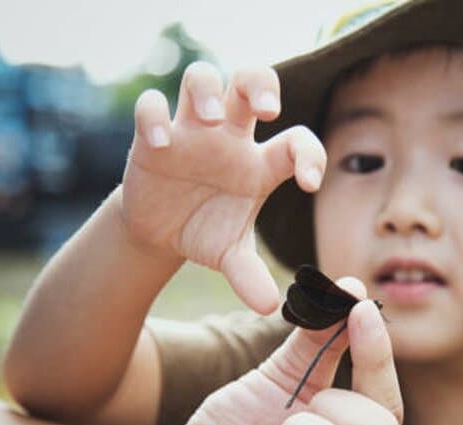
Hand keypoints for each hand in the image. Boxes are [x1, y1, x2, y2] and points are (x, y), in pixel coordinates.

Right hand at [120, 61, 325, 313]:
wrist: (160, 230)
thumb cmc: (206, 231)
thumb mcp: (229, 256)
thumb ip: (248, 276)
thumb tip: (268, 307)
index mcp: (261, 164)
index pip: (296, 142)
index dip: (310, 155)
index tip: (310, 183)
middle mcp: (230, 137)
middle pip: (250, 82)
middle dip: (260, 86)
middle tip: (268, 111)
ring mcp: (191, 132)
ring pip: (203, 79)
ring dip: (208, 90)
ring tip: (212, 117)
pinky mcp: (153, 136)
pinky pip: (152, 107)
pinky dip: (154, 116)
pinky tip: (161, 141)